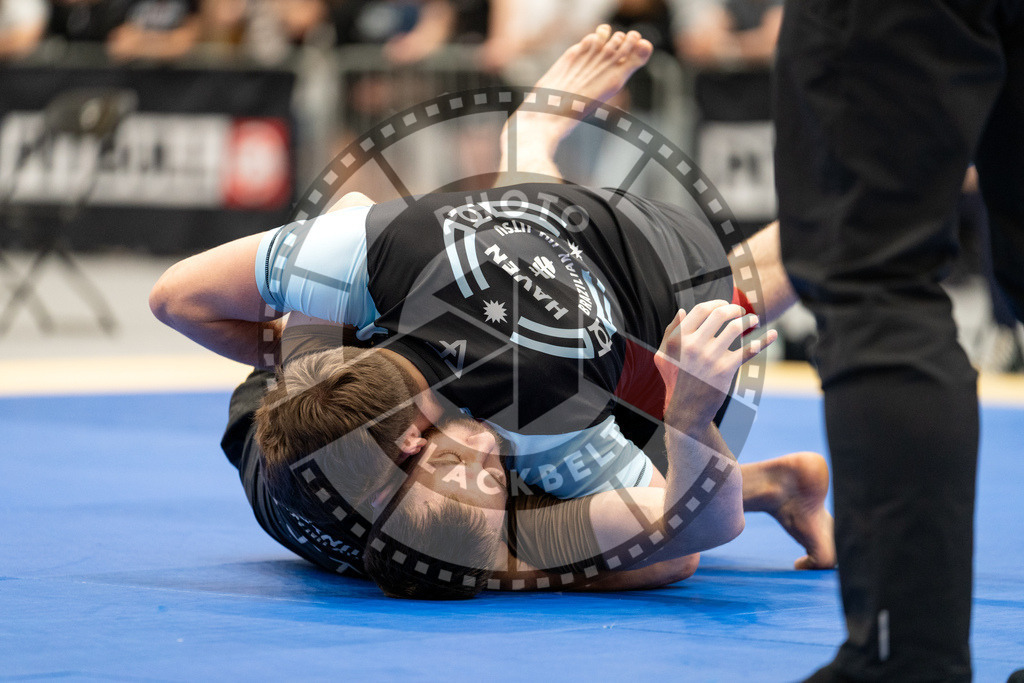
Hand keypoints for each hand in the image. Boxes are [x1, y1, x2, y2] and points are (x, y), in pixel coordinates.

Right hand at [654, 300, 775, 426]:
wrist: (687, 408)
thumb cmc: (678, 379)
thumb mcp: (665, 355)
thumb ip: (672, 332)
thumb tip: (682, 311)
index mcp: (680, 339)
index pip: (700, 310)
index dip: (716, 303)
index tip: (725, 305)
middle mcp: (694, 345)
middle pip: (720, 314)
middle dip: (735, 309)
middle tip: (742, 311)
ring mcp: (710, 357)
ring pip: (735, 328)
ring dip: (749, 320)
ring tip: (754, 320)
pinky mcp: (725, 369)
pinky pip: (748, 350)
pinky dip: (762, 342)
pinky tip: (772, 335)